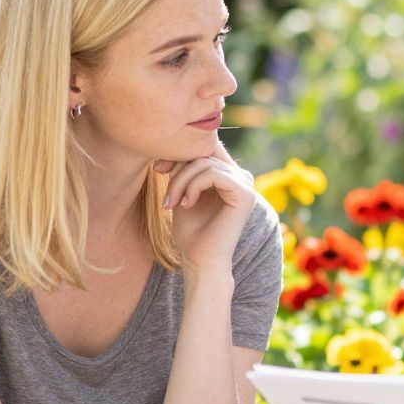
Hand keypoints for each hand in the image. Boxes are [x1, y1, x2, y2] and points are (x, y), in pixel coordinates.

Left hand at [156, 142, 255, 278]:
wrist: (200, 261)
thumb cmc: (190, 231)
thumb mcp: (183, 190)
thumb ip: (185, 167)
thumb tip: (175, 142)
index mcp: (230, 174)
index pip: (206, 145)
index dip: (180, 152)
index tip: (158, 169)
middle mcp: (241, 176)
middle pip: (204, 150)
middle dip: (177, 166)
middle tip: (161, 185)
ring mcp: (246, 184)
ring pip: (204, 163)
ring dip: (180, 181)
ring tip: (171, 203)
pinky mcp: (245, 193)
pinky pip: (212, 174)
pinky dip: (192, 186)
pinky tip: (186, 204)